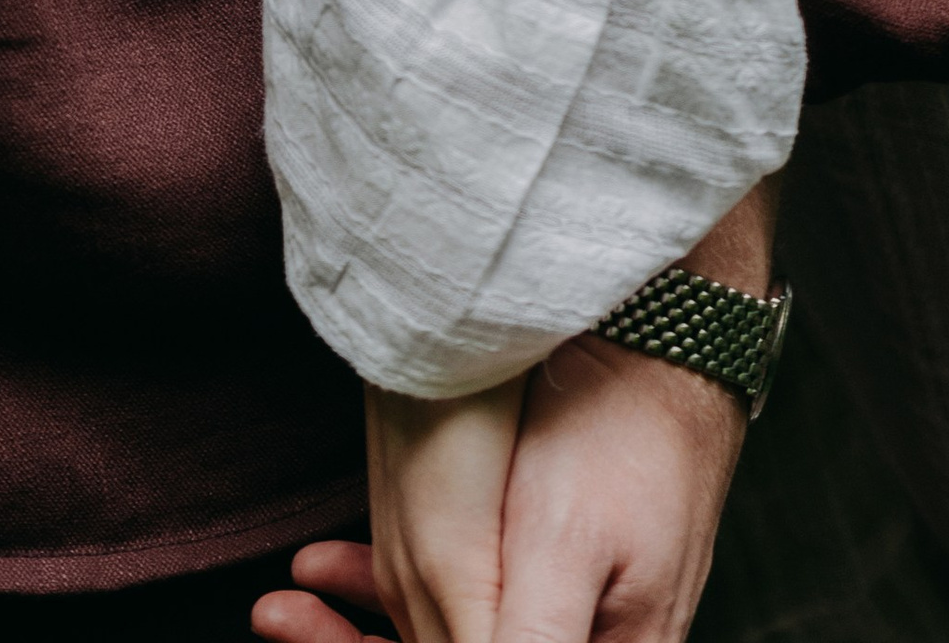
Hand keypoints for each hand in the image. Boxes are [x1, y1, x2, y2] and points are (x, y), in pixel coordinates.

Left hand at [253, 188, 774, 642]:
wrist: (672, 335)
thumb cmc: (620, 436)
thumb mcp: (562, 550)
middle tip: (275, 618)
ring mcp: (561, 609)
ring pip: (446, 636)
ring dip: (362, 625)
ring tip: (286, 602)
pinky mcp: (542, 565)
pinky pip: (458, 598)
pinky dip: (388, 589)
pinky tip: (333, 565)